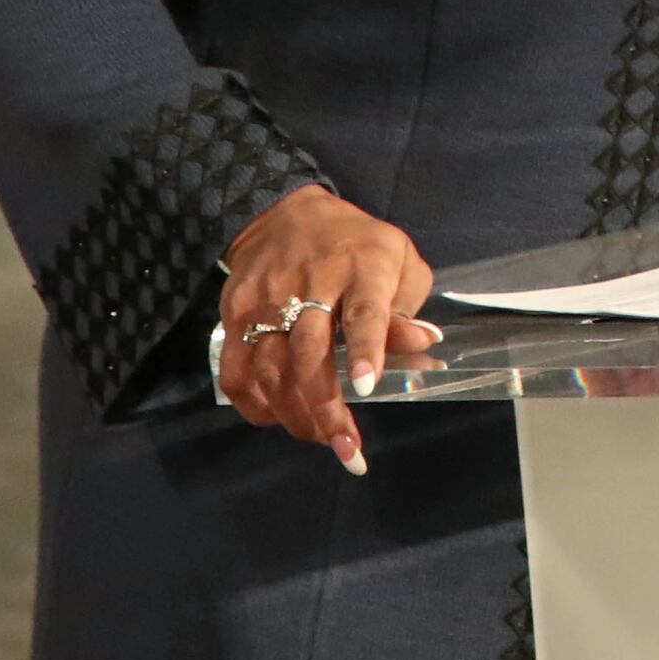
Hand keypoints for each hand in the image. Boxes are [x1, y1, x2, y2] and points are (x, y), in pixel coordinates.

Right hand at [214, 185, 439, 473]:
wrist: (283, 212)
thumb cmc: (355, 244)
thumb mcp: (397, 259)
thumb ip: (407, 304)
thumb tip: (423, 343)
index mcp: (362, 266)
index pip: (363, 310)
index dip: (365, 349)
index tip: (367, 386)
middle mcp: (310, 283)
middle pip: (310, 354)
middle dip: (326, 407)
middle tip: (347, 447)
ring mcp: (266, 300)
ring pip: (271, 369)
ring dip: (295, 414)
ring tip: (322, 439)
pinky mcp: (234, 313)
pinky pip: (237, 372)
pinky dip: (255, 404)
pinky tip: (279, 418)